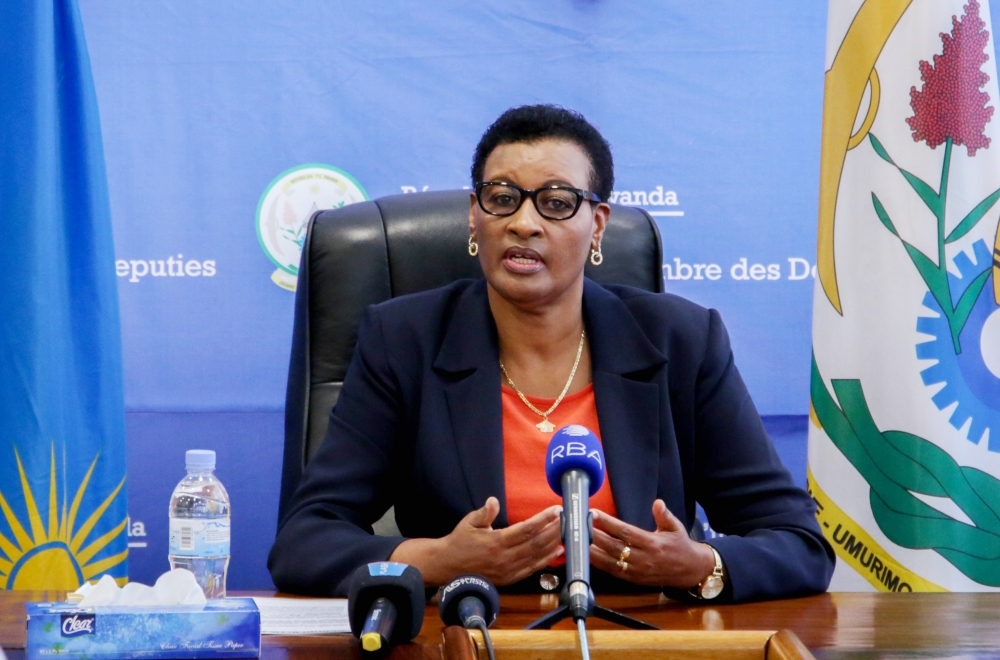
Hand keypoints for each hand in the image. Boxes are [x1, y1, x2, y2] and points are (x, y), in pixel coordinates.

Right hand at [389, 497, 562, 586]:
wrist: (447, 566)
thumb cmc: (459, 541)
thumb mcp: (468, 522)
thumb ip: (484, 512)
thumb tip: (493, 501)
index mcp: (496, 541)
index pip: (526, 529)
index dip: (544, 519)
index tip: (556, 510)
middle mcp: (505, 557)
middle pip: (536, 543)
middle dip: (554, 530)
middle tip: (568, 519)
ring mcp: (508, 570)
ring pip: (537, 556)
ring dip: (554, 544)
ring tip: (567, 533)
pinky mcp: (509, 579)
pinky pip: (531, 569)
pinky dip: (546, 560)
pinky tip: (557, 551)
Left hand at [590, 499, 715, 588]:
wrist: (690, 571)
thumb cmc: (680, 545)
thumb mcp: (676, 527)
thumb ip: (664, 515)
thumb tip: (658, 503)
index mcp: (653, 543)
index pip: (626, 532)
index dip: (609, 523)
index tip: (594, 513)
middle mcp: (643, 558)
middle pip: (613, 547)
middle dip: (594, 536)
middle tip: (578, 525)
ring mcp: (637, 571)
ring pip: (610, 561)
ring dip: (591, 552)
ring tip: (576, 541)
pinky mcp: (633, 579)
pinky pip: (613, 572)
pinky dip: (598, 564)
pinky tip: (586, 556)